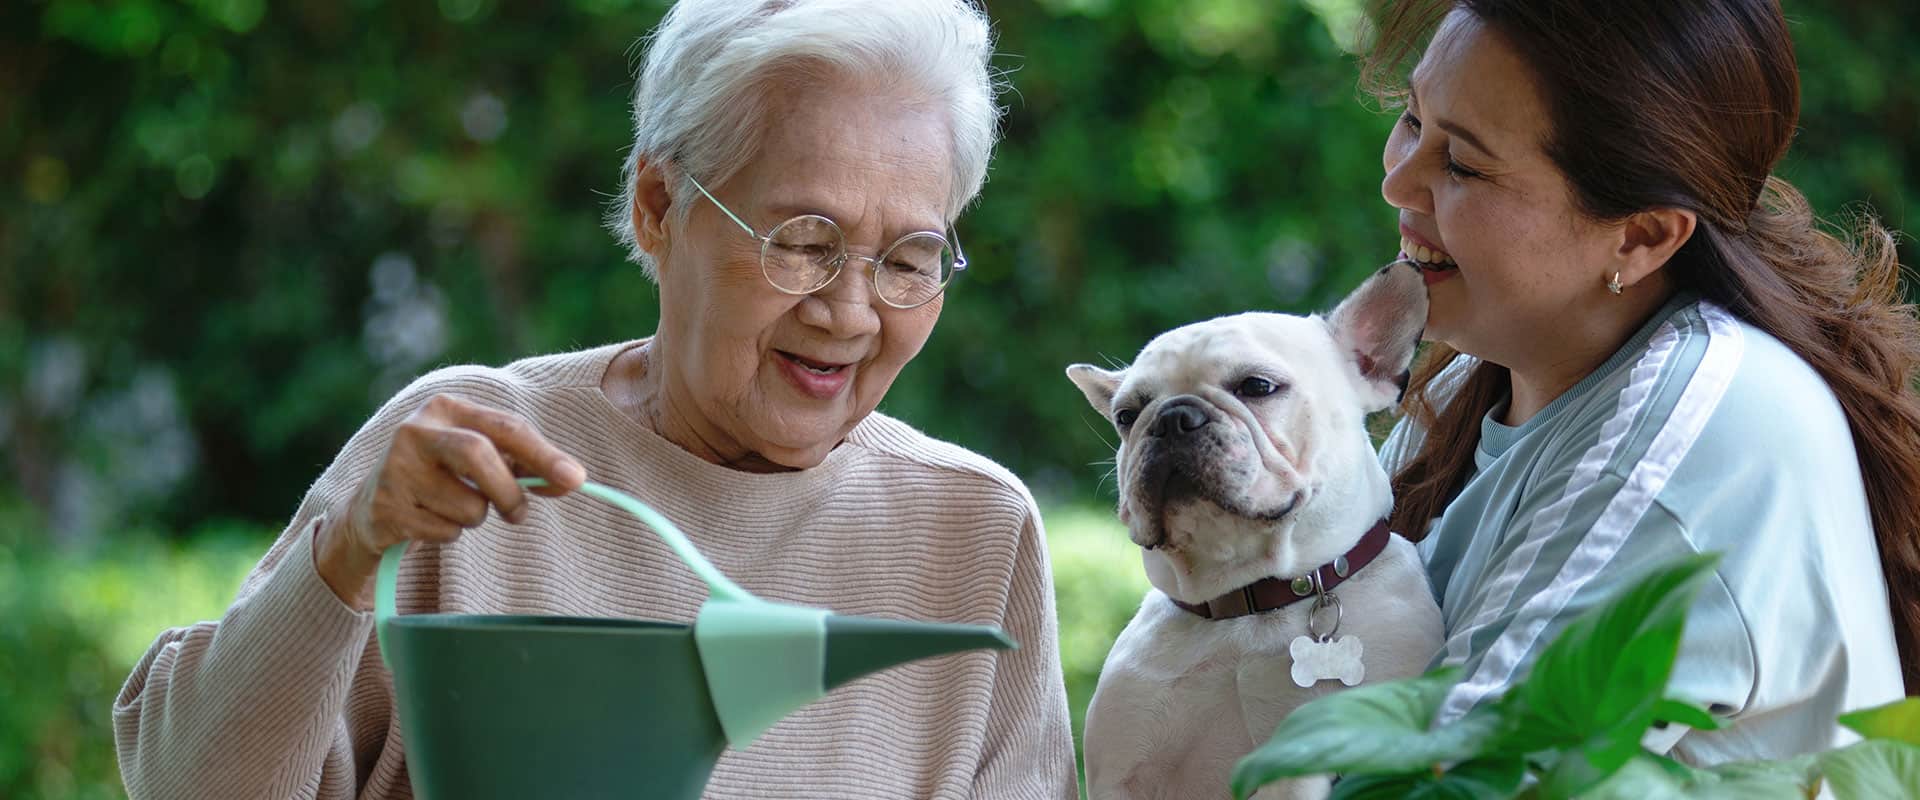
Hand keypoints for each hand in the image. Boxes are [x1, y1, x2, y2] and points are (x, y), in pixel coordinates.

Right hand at [314, 393, 586, 607]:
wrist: (372, 510)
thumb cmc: (443, 479)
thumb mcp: (480, 460)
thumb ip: (525, 463)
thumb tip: (574, 479)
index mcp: (448, 408)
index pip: (506, 426)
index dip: (545, 454)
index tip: (577, 480)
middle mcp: (416, 430)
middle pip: (479, 455)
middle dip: (508, 492)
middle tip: (518, 514)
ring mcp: (396, 467)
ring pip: (467, 505)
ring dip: (475, 518)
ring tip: (455, 510)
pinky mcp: (386, 505)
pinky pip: (443, 531)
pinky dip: (449, 534)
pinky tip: (428, 522)